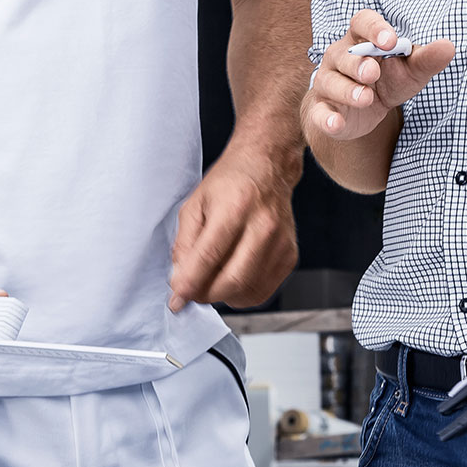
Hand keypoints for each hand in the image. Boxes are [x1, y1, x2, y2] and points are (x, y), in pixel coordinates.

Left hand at [169, 150, 299, 310]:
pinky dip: (242, 293)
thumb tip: (180, 279)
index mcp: (235, 207)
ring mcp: (280, 242)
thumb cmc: (230, 182)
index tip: (176, 300)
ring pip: (247, 291)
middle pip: (232, 280)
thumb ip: (185, 243)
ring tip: (212, 279)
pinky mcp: (290, 255)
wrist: (267, 166)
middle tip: (192, 291)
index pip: (209, 256)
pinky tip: (233, 276)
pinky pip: (262, 291)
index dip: (189, 284)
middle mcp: (262, 225)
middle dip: (205, 294)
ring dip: (223, 295)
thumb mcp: (195, 203)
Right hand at [303, 11, 454, 143]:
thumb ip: (426, 59)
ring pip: (330, 83)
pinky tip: (336, 123)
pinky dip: (326, 118)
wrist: (364, 112)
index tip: (390, 40)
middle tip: (373, 72)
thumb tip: (449, 47)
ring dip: (347, 90)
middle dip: (358, 63)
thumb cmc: (387, 80)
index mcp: (361, 39)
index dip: (374, 28)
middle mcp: (339, 57)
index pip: (362, 22)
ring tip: (366, 98)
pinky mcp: (322, 109)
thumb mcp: (410, 71)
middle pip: (343, 54)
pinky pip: (319, 112)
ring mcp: (327, 82)